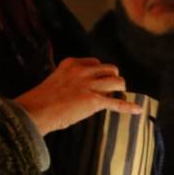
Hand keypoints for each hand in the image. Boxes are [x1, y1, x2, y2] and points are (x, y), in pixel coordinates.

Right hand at [14, 56, 141, 134]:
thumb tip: (81, 90)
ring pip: (117, 81)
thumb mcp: (56, 80)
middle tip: (110, 89)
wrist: (36, 111)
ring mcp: (89, 85)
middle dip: (112, 79)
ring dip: (120, 89)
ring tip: (118, 96)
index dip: (99, 73)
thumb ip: (69, 79)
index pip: (95, 63)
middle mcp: (83, 71)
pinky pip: (116, 103)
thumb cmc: (41, 101)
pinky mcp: (94, 101)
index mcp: (72, 64)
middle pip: (110, 69)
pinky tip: (137, 110)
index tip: (97, 81)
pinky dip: (128, 107)